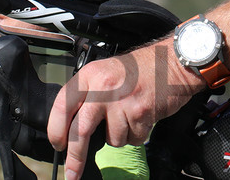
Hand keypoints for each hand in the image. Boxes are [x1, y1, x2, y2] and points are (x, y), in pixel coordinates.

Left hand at [49, 40, 204, 179]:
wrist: (174, 61)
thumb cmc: (142, 68)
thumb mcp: (107, 72)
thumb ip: (89, 94)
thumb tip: (72, 127)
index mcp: (90, 75)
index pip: (62, 106)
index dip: (56, 130)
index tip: (58, 145)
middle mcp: (103, 87)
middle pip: (80, 131)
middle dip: (75, 157)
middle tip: (72, 173)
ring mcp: (122, 101)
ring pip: (112, 138)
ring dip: (121, 134)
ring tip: (130, 114)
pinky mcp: (140, 112)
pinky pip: (132, 138)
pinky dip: (137, 133)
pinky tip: (142, 115)